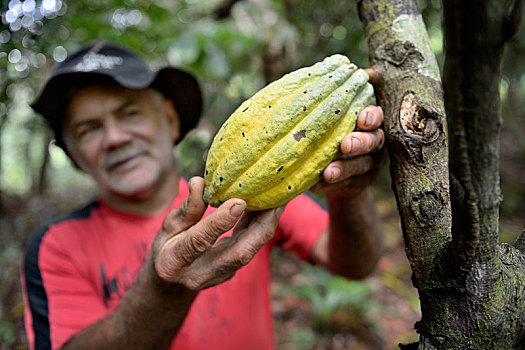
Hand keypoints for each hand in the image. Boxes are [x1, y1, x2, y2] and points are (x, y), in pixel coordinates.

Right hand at [153, 177, 283, 290]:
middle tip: (276, 201)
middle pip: (238, 253)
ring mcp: (220, 276)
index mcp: (175, 261)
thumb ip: (186, 208)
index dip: (220, 221)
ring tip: (279, 200)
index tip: (239, 201)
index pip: (200, 241)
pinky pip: (250, 248)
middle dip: (261, 227)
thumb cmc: (167, 248)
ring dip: (266, 226)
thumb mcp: (168, 227)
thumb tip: (200, 181)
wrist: (172, 283)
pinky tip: (270, 207)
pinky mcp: (233, 270)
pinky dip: (261, 228)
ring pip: (249, 251)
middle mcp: (200, 273)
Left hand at [310, 105, 386, 196]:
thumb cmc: (333, 131)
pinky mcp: (361, 182)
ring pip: (362, 165)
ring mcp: (371, 163)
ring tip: (328, 173)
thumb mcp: (335, 118)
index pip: (378, 115)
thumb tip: (307, 81)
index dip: (372, 117)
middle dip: (361, 142)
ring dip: (344, 168)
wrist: (337, 169)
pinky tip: (316, 185)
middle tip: (346, 145)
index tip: (361, 119)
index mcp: (371, 121)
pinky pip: (347, 184)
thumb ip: (331, 106)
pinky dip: (330, 185)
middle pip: (375, 140)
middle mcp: (376, 141)